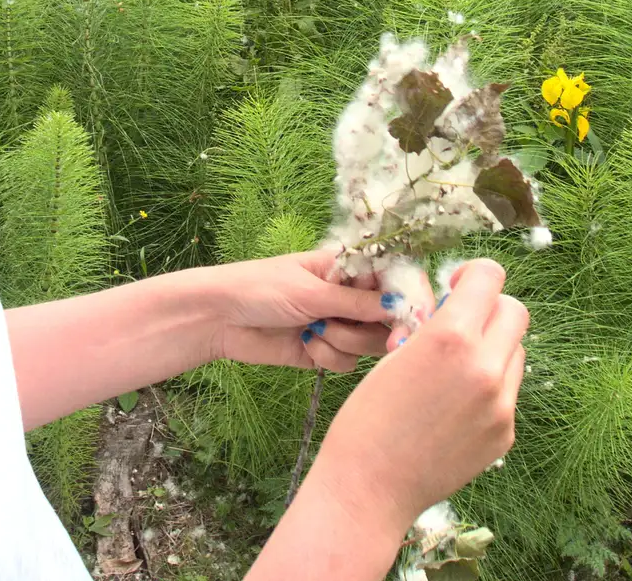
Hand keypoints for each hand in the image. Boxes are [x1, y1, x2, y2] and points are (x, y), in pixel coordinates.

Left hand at [208, 249, 411, 372]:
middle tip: (389, 342)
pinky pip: (348, 362)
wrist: (220, 319)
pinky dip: (329, 357)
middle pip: (391, 317)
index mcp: (350, 268)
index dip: (410, 300)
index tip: (412, 320)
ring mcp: (339, 324)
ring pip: (371, 343)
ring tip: (315, 331)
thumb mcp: (311, 291)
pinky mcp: (325, 351)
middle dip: (382, 329)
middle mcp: (350, 295)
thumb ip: (356, 302)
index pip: (396, 280)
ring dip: (346, 341)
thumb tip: (399, 306)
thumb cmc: (260, 288)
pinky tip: (305, 345)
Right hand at [307, 258, 527, 526]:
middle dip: (489, 309)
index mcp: (452, 338)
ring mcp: (501, 405)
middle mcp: (486, 368)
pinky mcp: (505, 434)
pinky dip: (489, 388)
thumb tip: (459, 309)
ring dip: (493, 348)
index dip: (472, 275)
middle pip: (514, 311)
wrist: (369, 487)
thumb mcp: (395, 354)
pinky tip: (454, 408)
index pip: (490, 276)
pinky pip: (508, 392)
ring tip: (453, 371)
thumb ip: (437, 328)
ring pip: (516, 352)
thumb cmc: (367, 418)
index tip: (457, 286)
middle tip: (461, 324)